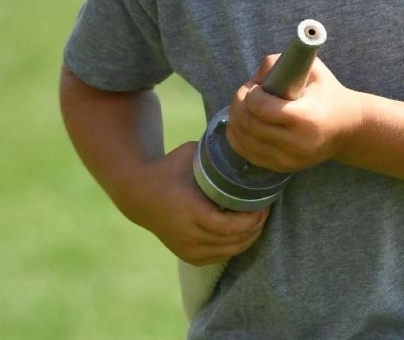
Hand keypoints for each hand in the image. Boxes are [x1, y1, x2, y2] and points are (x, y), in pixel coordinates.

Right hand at [129, 143, 268, 265]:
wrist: (138, 195)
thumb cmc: (168, 170)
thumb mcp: (190, 155)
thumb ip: (215, 153)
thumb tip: (244, 145)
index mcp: (189, 211)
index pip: (228, 226)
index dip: (251, 220)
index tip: (264, 205)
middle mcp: (187, 235)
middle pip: (232, 241)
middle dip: (254, 228)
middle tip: (266, 211)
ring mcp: (186, 249)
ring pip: (227, 252)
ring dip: (248, 239)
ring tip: (258, 221)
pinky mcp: (187, 256)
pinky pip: (218, 257)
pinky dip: (234, 247)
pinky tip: (243, 234)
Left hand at [225, 56, 365, 172]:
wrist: (348, 129)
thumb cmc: (328, 94)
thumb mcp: (313, 70)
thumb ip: (282, 63)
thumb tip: (255, 77)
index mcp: (306, 118)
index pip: (263, 109)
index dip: (250, 94)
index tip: (255, 86)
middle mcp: (296, 143)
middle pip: (250, 125)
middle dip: (239, 104)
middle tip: (244, 93)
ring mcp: (288, 159)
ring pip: (244, 141)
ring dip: (235, 120)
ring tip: (242, 107)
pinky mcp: (282, 168)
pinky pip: (248, 154)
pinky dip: (238, 137)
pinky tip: (240, 124)